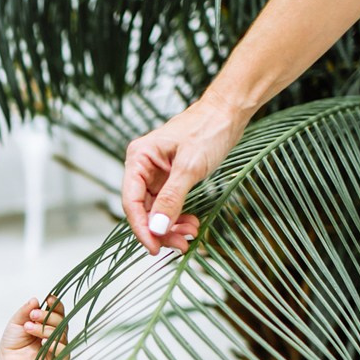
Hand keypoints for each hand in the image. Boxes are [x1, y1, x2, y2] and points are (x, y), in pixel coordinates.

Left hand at [0, 297, 68, 359]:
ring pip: (61, 335)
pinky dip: (55, 345)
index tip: (49, 299)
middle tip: (32, 315)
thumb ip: (26, 311)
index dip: (56, 304)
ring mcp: (56, 347)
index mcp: (48, 323)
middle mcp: (55, 334)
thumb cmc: (12, 342)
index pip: (58, 312)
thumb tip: (35, 299)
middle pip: (61, 321)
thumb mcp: (16, 322)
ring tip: (28, 328)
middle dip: (47, 316)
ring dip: (45, 329)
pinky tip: (43, 342)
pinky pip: (63, 352)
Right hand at [122, 96, 247, 253]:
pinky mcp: (170, 179)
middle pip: (143, 210)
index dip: (141, 228)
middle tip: (181, 244)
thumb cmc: (209, 128)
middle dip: (161, 229)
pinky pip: (169, 205)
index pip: (131, 201)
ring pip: (156, 211)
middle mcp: (143, 167)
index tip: (154, 247)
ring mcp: (157, 174)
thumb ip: (172, 198)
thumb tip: (157, 227)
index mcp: (139, 158)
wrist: (229, 112)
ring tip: (191, 233)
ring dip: (171, 226)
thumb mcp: (190, 166)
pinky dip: (179, 217)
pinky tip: (192, 223)